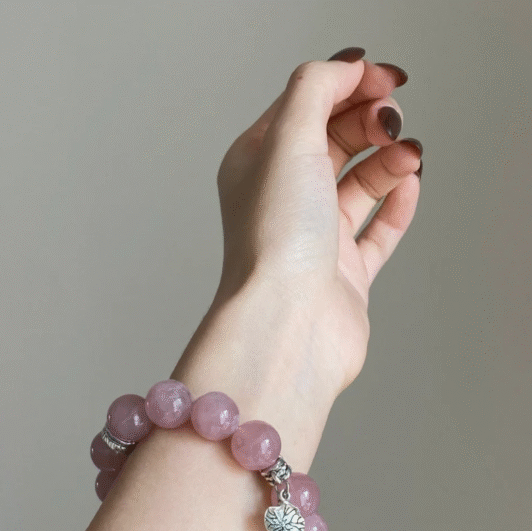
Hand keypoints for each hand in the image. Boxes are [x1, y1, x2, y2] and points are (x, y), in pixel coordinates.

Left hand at [214, 53, 421, 399]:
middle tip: (391, 121)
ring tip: (408, 154)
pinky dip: (396, 204)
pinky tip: (410, 183)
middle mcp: (282, 201)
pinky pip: (376, 231)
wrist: (288, 324)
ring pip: (359, 185)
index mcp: (255, 166)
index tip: (384, 79)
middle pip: (333, 142)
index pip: (303, 107)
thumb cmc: (276, 243)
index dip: (345, 86)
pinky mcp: (343, 275)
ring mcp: (314, 240)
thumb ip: (314, 90)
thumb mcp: (286, 142)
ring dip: (388, 161)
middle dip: (368, 121)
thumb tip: (346, 70)